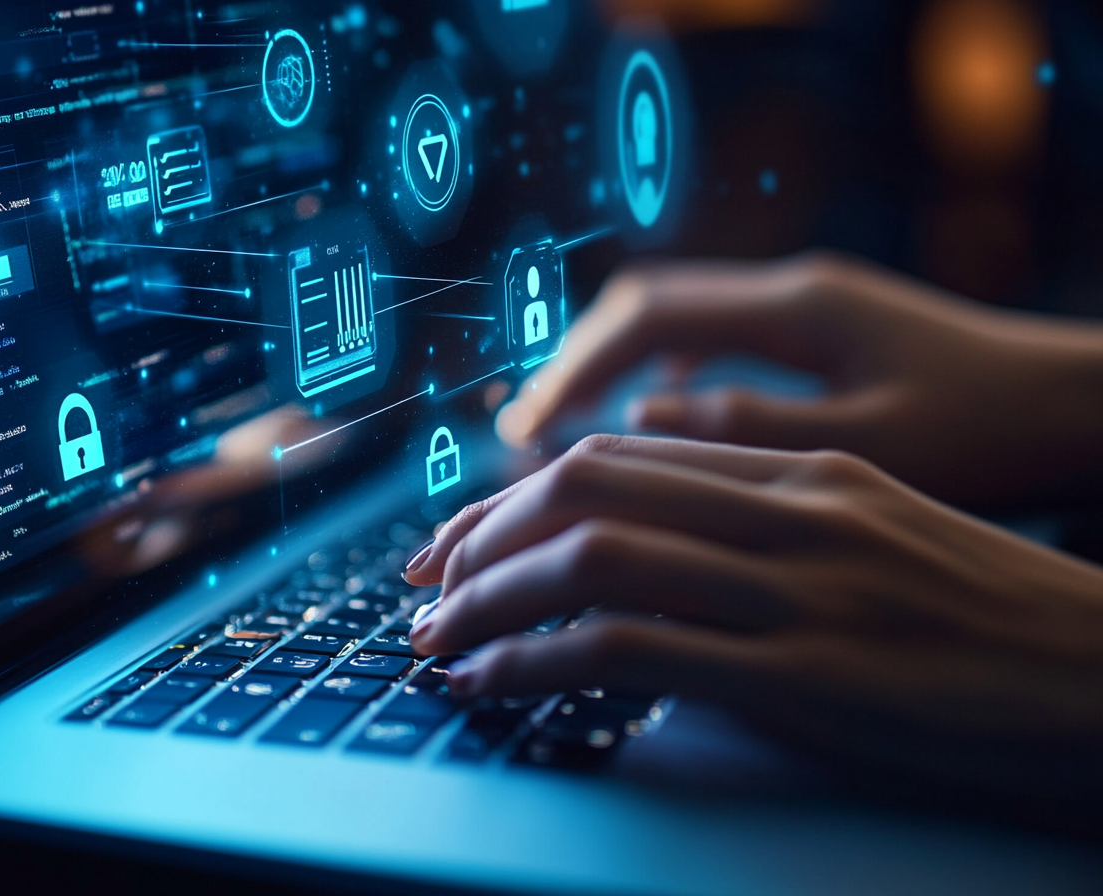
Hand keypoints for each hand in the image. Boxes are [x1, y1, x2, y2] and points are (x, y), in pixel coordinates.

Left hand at [406, 435, 1102, 800]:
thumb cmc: (988, 622)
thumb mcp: (874, 543)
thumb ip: (765, 528)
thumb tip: (650, 544)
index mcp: (805, 474)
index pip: (619, 458)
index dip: (515, 496)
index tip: (460, 540)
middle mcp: (792, 514)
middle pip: (585, 490)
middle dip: (479, 537)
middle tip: (421, 584)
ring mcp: (799, 592)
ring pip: (591, 560)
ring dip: (488, 597)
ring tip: (435, 637)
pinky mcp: (806, 680)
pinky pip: (628, 650)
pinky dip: (536, 663)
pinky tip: (493, 684)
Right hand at [496, 253, 1102, 505]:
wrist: (1078, 404)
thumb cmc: (994, 434)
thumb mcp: (873, 447)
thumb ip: (750, 430)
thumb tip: (639, 418)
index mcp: (799, 310)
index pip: (647, 317)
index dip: (573, 369)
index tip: (522, 430)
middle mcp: (791, 291)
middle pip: (645, 308)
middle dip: (574, 365)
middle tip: (518, 434)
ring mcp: (804, 307)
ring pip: (674, 322)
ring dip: (611, 370)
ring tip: (560, 434)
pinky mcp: (819, 333)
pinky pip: (711, 341)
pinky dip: (659, 376)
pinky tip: (646, 425)